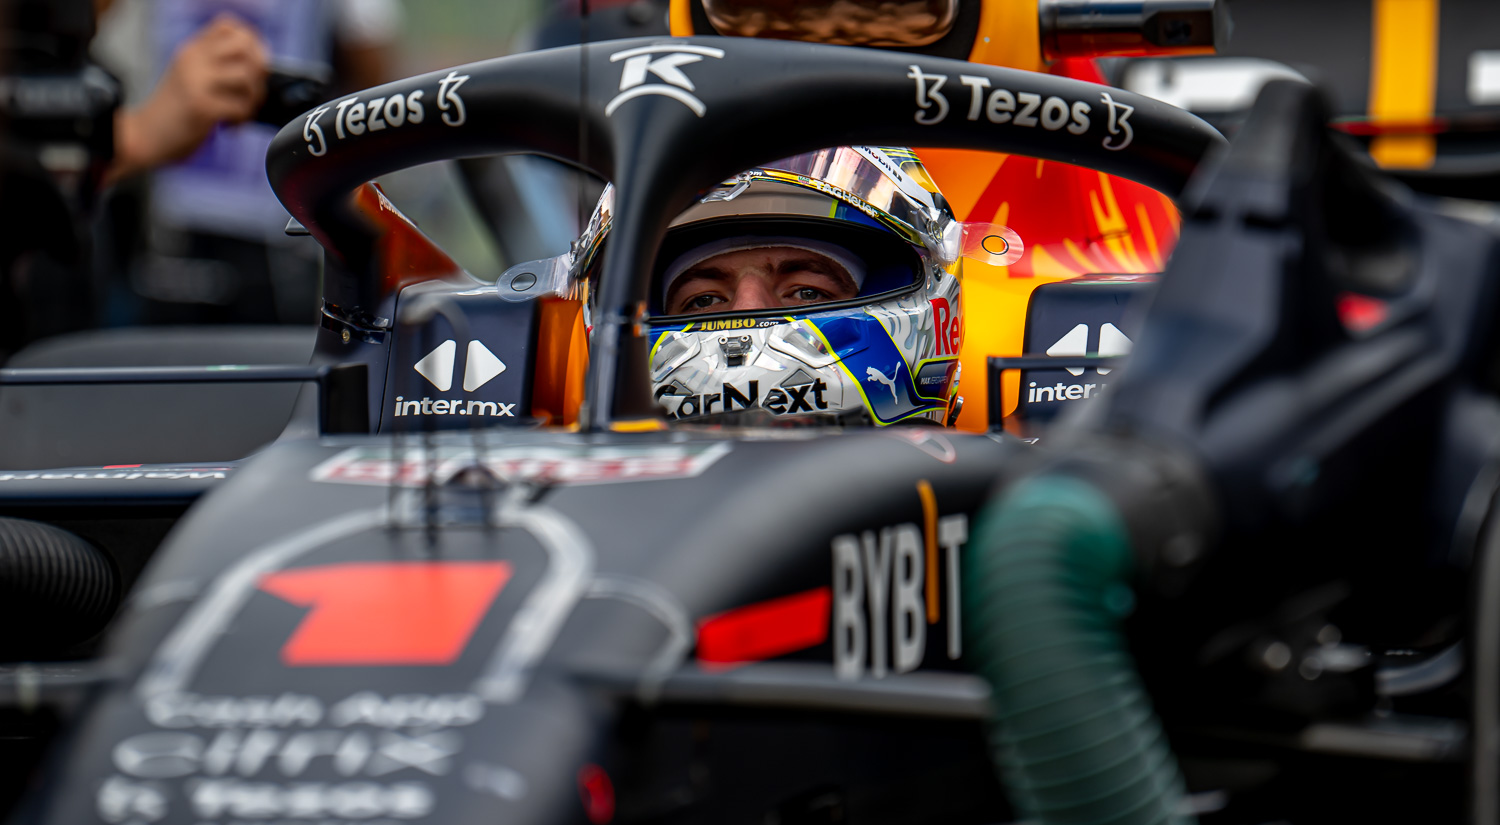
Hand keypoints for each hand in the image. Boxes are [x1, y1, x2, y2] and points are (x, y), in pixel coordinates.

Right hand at [109, 14, 268, 181]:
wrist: (143, 138)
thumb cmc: (174, 113)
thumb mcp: (192, 77)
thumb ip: (216, 65)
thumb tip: (261, 63)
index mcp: (192, 50)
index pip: (229, 26)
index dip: (251, 44)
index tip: (250, 69)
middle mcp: (193, 60)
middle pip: (244, 45)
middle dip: (259, 69)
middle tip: (249, 91)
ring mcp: (196, 82)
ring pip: (247, 75)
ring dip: (253, 99)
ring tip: (239, 112)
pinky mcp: (201, 107)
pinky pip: (241, 106)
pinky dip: (242, 120)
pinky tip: (228, 126)